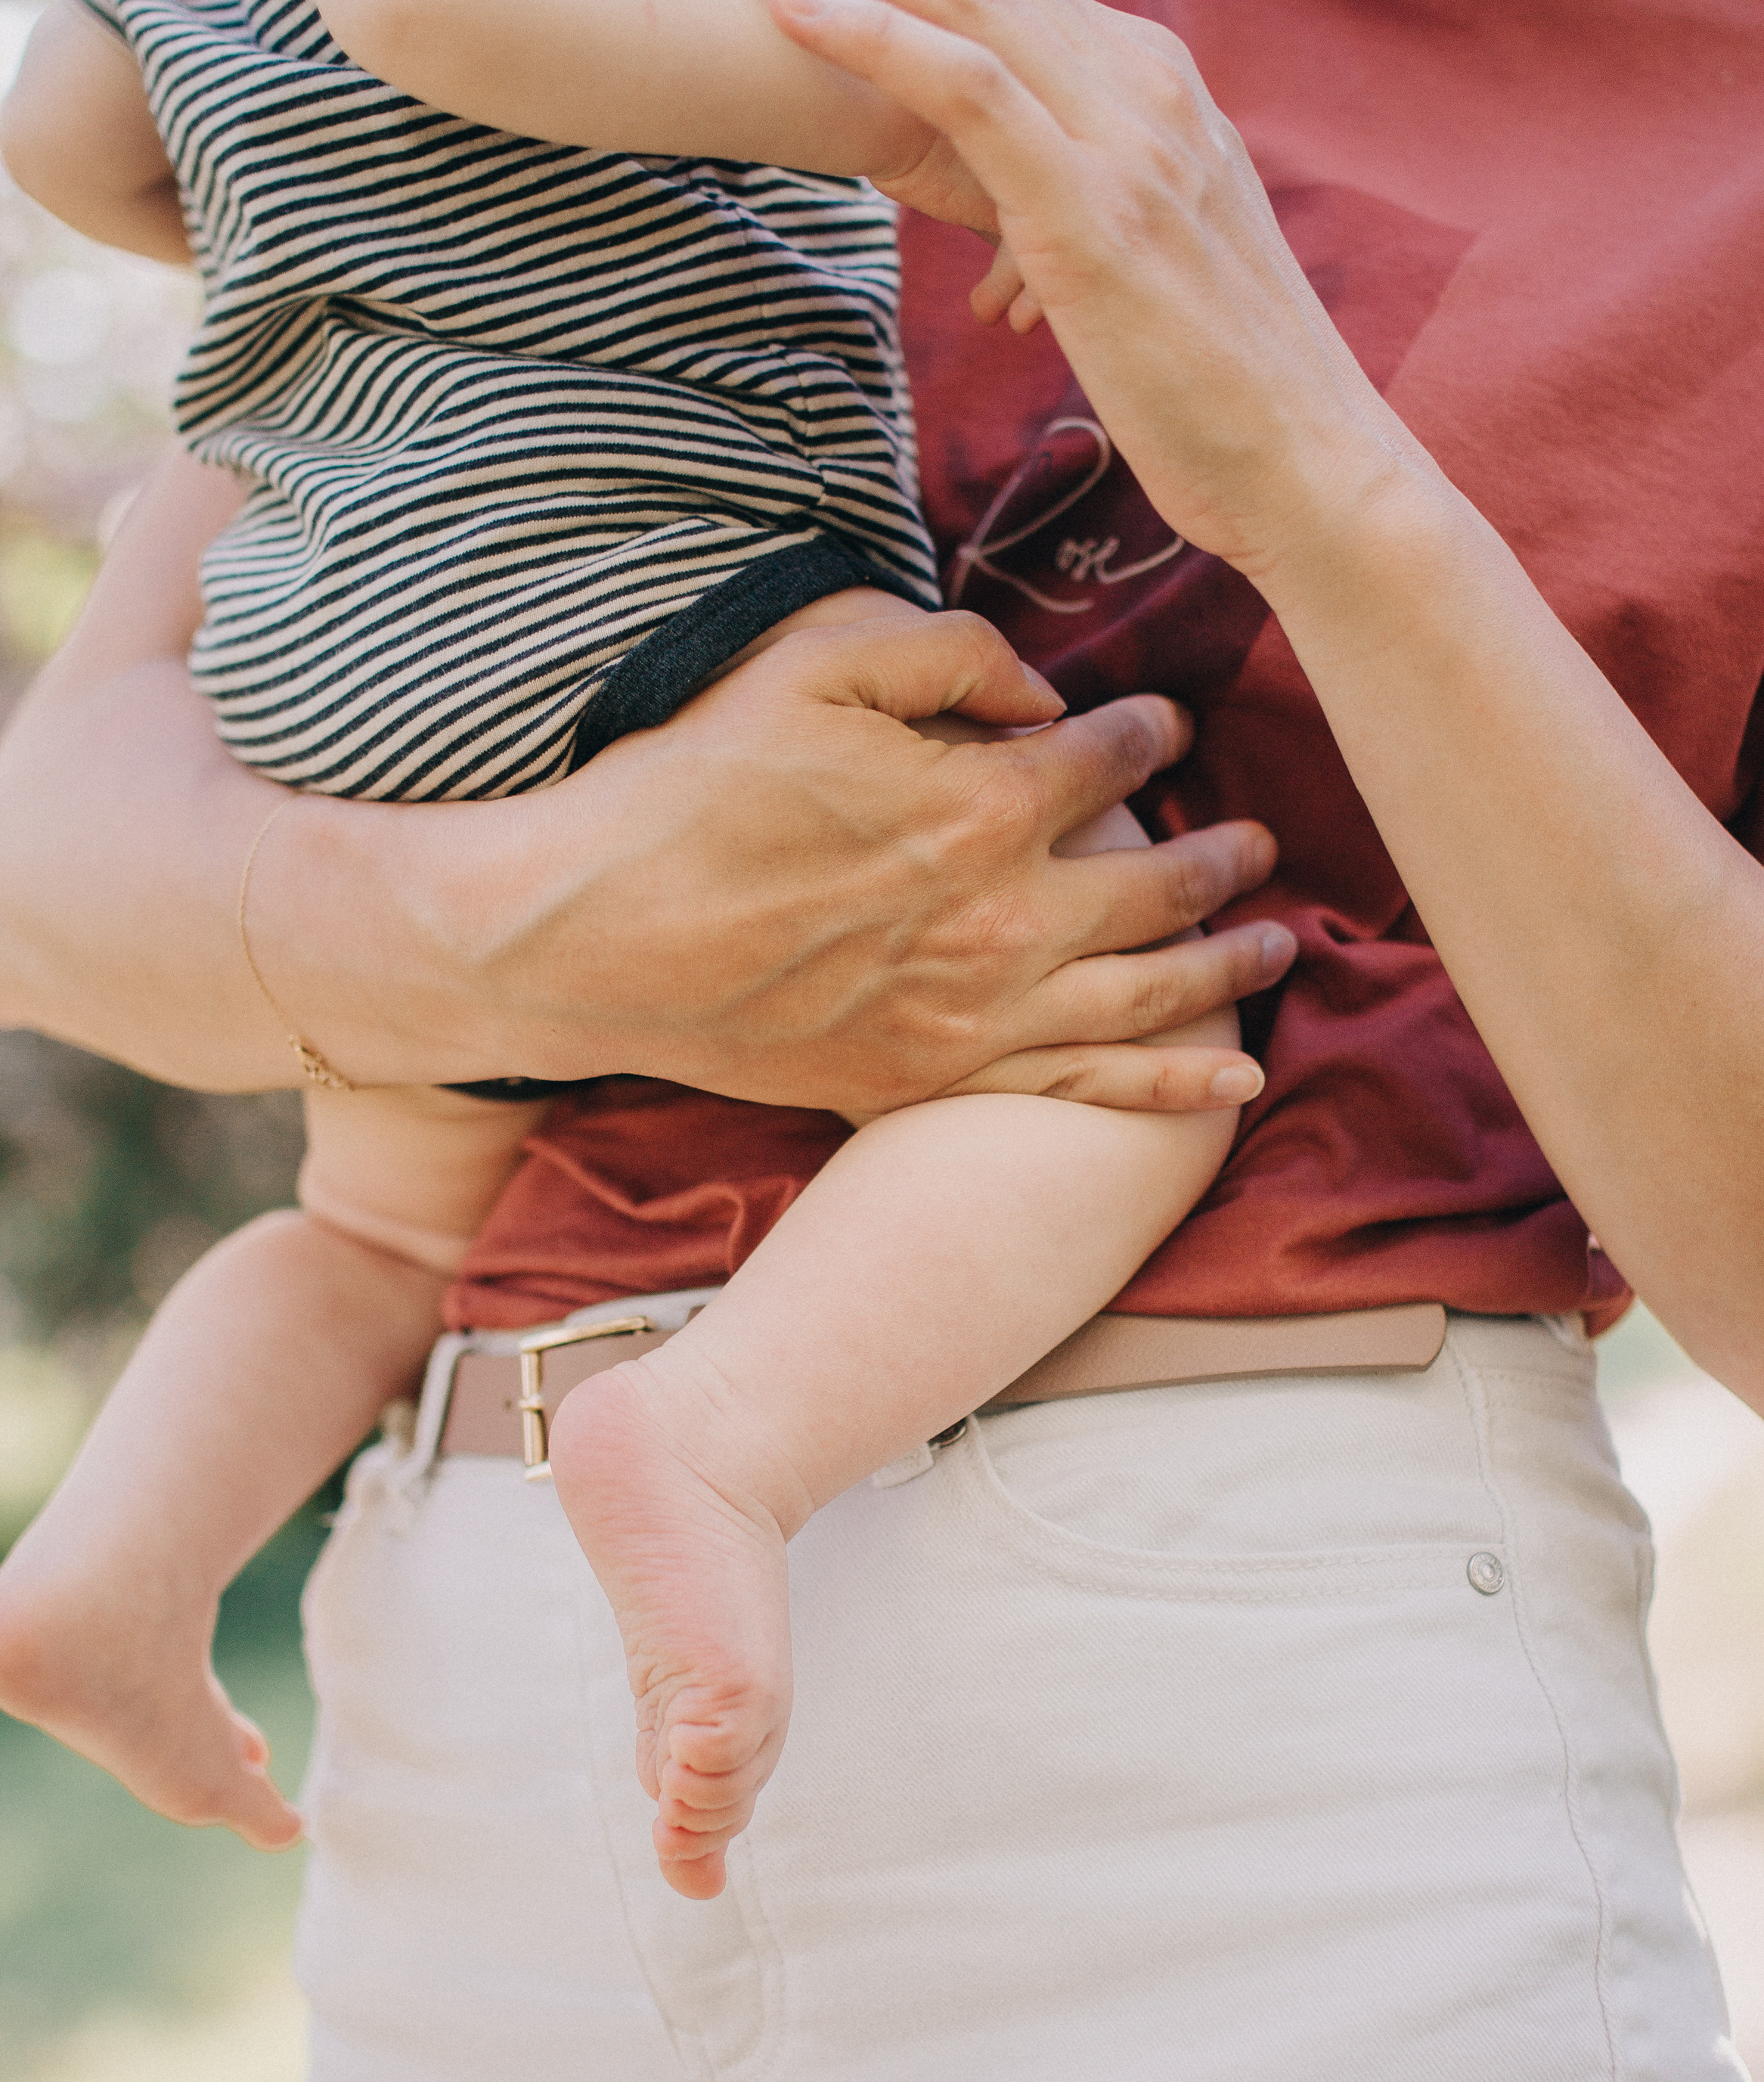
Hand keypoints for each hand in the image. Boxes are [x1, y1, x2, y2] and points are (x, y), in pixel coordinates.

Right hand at [422, 604, 1290, 1117]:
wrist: (597, 939)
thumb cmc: (692, 790)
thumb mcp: (808, 663)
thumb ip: (943, 651)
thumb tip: (1040, 685)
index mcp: (979, 804)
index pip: (1105, 759)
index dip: (1142, 732)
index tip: (1159, 724)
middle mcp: (1002, 920)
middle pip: (1156, 885)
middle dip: (1220, 856)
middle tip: (1259, 840)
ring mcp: (976, 1013)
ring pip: (1147, 992)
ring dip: (1226, 964)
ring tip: (1276, 940)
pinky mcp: (937, 1078)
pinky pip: (1085, 1089)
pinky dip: (1172, 1091)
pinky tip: (1236, 1083)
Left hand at [771, 0, 1415, 582]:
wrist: (1303, 463)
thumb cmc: (1226, 395)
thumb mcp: (1161, 271)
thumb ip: (1106, 214)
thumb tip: (1038, 231)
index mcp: (1172, 98)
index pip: (1038, 4)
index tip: (853, 0)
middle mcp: (1156, 93)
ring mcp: (1127, 145)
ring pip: (983, 10)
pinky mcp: (1089, 211)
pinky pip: (971, 89)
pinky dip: (878, 40)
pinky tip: (801, 18)